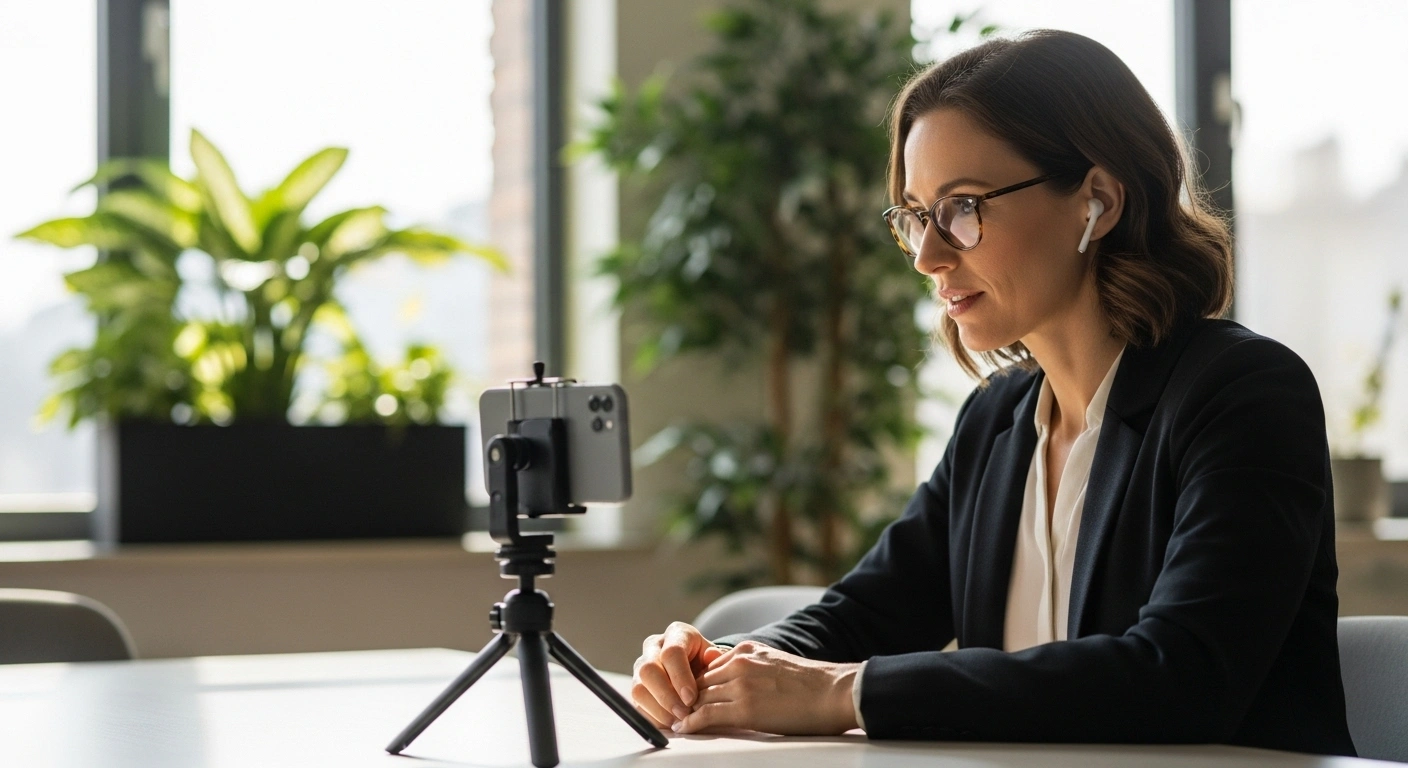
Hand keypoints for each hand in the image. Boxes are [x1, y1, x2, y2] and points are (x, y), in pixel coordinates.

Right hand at [631, 622, 727, 729]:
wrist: (699, 669)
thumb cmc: (709, 663)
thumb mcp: (717, 659)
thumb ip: (716, 659)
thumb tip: (712, 656)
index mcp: (676, 634)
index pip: (671, 653)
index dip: (680, 677)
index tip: (691, 698)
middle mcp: (654, 647)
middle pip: (648, 669)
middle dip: (666, 696)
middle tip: (684, 713)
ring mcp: (641, 667)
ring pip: (638, 689)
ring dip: (658, 709)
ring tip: (678, 721)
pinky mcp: (638, 687)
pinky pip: (637, 704)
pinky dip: (653, 717)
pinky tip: (669, 723)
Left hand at [674, 640, 860, 735]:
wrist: (834, 692)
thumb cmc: (810, 683)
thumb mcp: (773, 660)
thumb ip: (747, 663)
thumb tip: (724, 668)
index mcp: (746, 651)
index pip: (708, 669)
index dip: (696, 686)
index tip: (686, 698)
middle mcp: (739, 664)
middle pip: (699, 682)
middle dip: (685, 698)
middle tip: (672, 712)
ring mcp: (740, 685)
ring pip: (699, 698)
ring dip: (685, 712)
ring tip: (673, 723)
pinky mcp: (744, 709)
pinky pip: (706, 715)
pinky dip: (691, 724)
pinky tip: (683, 730)